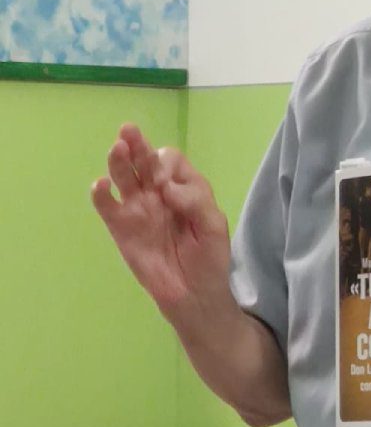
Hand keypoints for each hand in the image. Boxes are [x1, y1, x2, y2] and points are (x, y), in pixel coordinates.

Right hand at [92, 124, 231, 315]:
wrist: (194, 295)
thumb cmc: (209, 259)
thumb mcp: (214, 225)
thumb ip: (196, 200)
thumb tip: (166, 186)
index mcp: (184, 188)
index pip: (171, 162)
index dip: (168, 166)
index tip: (169, 186)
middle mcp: (158, 193)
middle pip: (144, 161)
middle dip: (138, 145)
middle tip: (129, 131)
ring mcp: (138, 209)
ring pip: (124, 176)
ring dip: (118, 160)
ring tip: (117, 147)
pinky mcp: (121, 228)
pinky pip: (106, 205)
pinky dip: (100, 193)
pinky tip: (101, 184)